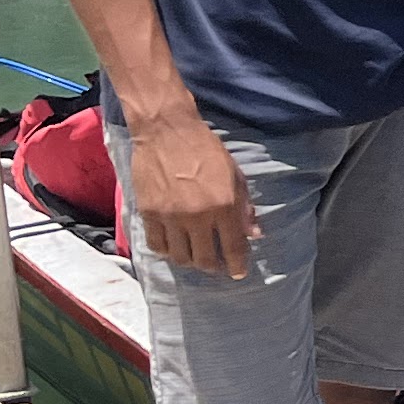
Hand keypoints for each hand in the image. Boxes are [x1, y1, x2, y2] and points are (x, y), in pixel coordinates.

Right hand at [128, 107, 256, 278]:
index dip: (237, 265)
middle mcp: (197, 216)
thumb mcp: (234, 175)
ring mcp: (170, 216)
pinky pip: (157, 245)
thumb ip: (244, 207)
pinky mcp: (148, 213)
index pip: (233, 247)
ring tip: (195, 255)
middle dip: (214, 266)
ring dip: (190, 261)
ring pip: (180, 257)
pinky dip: (166, 251)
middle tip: (217, 263)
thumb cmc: (205, 149)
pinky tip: (174, 246)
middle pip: (205, 259)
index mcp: (224, 206)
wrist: (166, 131)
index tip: (238, 272)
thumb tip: (255, 234)